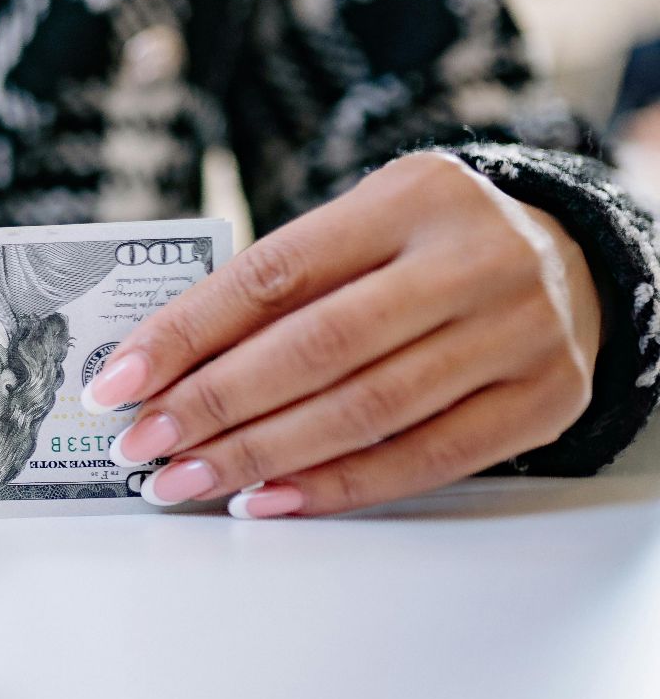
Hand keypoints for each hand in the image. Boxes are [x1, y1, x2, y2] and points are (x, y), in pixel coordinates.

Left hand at [84, 152, 600, 517]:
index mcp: (411, 199)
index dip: (187, 332)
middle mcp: (472, 261)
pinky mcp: (544, 399)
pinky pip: (425, 458)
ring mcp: (517, 332)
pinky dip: (338, 487)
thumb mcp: (367, 224)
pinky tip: (270, 500)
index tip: (118, 381)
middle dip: (214, 406)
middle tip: (142, 445)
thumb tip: (164, 364)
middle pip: (317, 348)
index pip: (275, 273)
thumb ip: (285, 283)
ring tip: (187, 480)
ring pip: (366, 411)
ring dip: (260, 457)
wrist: (580, 254)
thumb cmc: (433, 244)